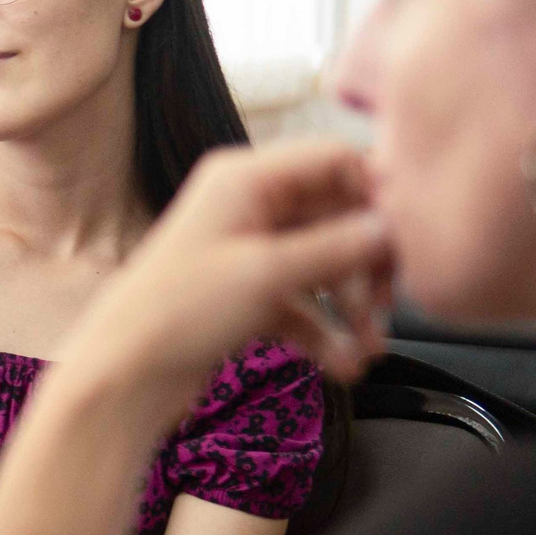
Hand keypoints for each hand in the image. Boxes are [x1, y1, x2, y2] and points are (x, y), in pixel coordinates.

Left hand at [60, 139, 394, 399]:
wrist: (124, 375)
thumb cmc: (177, 312)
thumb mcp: (268, 272)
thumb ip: (338, 246)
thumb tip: (394, 226)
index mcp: (244, 178)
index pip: (333, 159)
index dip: (376, 192)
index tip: (412, 234)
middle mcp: (246, 206)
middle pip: (336, 215)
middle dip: (367, 262)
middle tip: (387, 304)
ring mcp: (246, 251)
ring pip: (324, 264)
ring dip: (351, 305)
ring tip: (369, 346)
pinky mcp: (244, 295)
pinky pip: (302, 303)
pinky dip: (324, 331)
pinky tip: (343, 364)